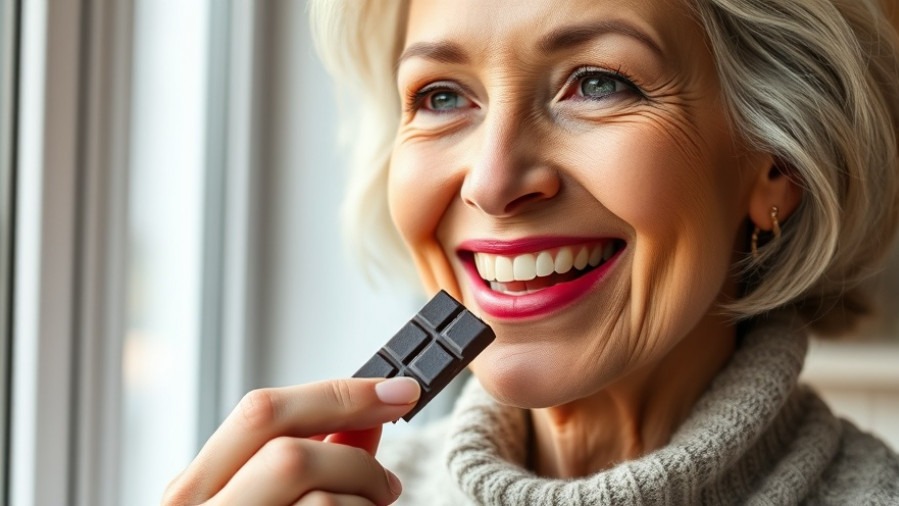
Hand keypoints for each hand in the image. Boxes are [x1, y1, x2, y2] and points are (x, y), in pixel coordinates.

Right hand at [162, 377, 420, 504]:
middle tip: (387, 484)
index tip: (399, 391)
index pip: (261, 413)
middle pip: (291, 454)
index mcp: (192, 492)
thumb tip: (368, 416)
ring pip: (321, 503)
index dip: (339, 394)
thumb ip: (311, 460)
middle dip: (355, 461)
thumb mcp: (264, 503)